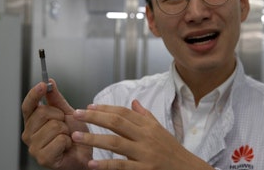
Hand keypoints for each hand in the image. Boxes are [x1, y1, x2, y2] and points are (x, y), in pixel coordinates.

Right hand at [21, 79, 91, 169]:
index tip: (43, 84)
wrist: (85, 155)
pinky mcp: (43, 158)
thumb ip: (56, 99)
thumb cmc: (75, 136)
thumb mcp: (67, 113)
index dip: (35, 94)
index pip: (28, 106)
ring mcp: (34, 147)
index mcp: (32, 122)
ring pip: (53, 126)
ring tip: (66, 138)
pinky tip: (66, 147)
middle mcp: (29, 134)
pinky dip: (68, 141)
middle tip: (64, 127)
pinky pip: (59, 139)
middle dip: (60, 117)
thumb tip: (49, 82)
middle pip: (43, 113)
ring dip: (66, 131)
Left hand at [72, 100, 213, 169]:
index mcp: (148, 126)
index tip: (89, 107)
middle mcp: (146, 136)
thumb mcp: (160, 129)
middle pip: (117, 122)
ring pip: (116, 142)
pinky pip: (122, 166)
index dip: (105, 108)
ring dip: (94, 139)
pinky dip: (106, 165)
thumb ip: (145, 116)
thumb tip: (134, 101)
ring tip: (76, 136)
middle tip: (77, 114)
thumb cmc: (172, 149)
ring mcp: (145, 153)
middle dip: (95, 117)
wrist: (187, 169)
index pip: (124, 112)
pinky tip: (91, 164)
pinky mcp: (145, 169)